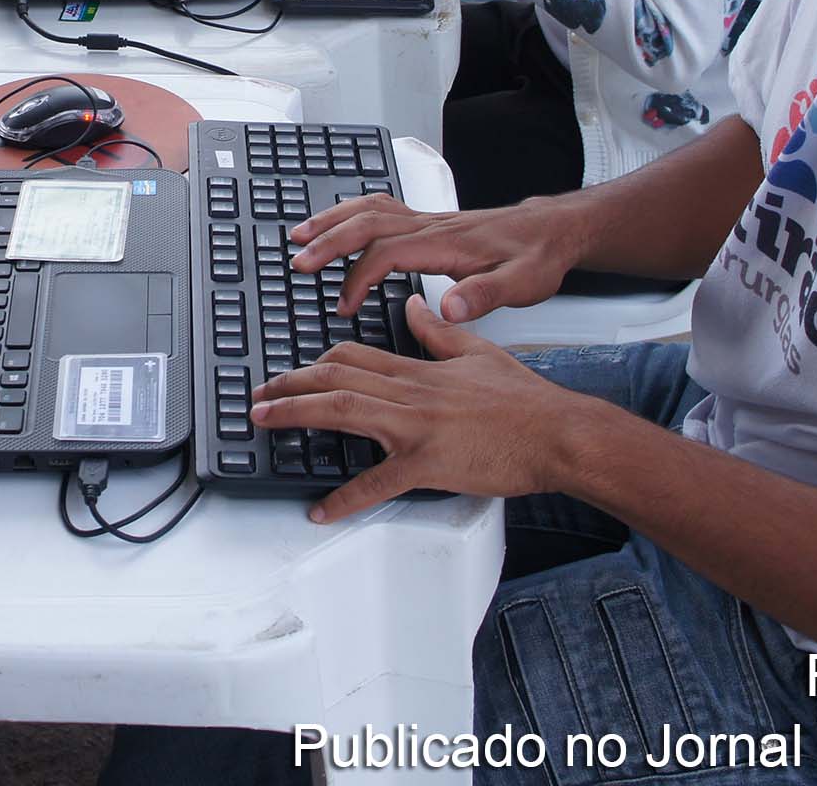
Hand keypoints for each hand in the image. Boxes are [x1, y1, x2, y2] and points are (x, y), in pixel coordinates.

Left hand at [250, 314, 586, 519]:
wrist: (557, 433)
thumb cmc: (525, 401)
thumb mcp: (477, 352)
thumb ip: (438, 331)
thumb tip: (414, 307)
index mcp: (419, 370)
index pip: (352, 357)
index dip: (314, 363)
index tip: (292, 372)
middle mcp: (409, 394)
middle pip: (335, 378)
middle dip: (289, 385)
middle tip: (258, 397)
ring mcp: (415, 428)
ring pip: (342, 411)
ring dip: (296, 414)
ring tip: (264, 422)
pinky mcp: (428, 464)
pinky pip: (377, 482)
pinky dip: (345, 498)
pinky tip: (321, 509)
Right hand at [289, 192, 584, 320]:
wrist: (551, 232)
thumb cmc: (535, 258)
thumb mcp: (521, 284)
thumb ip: (484, 295)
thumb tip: (450, 307)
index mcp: (445, 244)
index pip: (387, 253)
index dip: (359, 278)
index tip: (343, 305)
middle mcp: (430, 226)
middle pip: (366, 223)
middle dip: (328, 241)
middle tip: (298, 263)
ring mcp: (426, 219)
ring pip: (368, 210)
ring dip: (331, 220)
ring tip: (299, 235)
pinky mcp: (427, 220)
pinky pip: (379, 208)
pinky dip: (350, 212)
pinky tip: (336, 222)